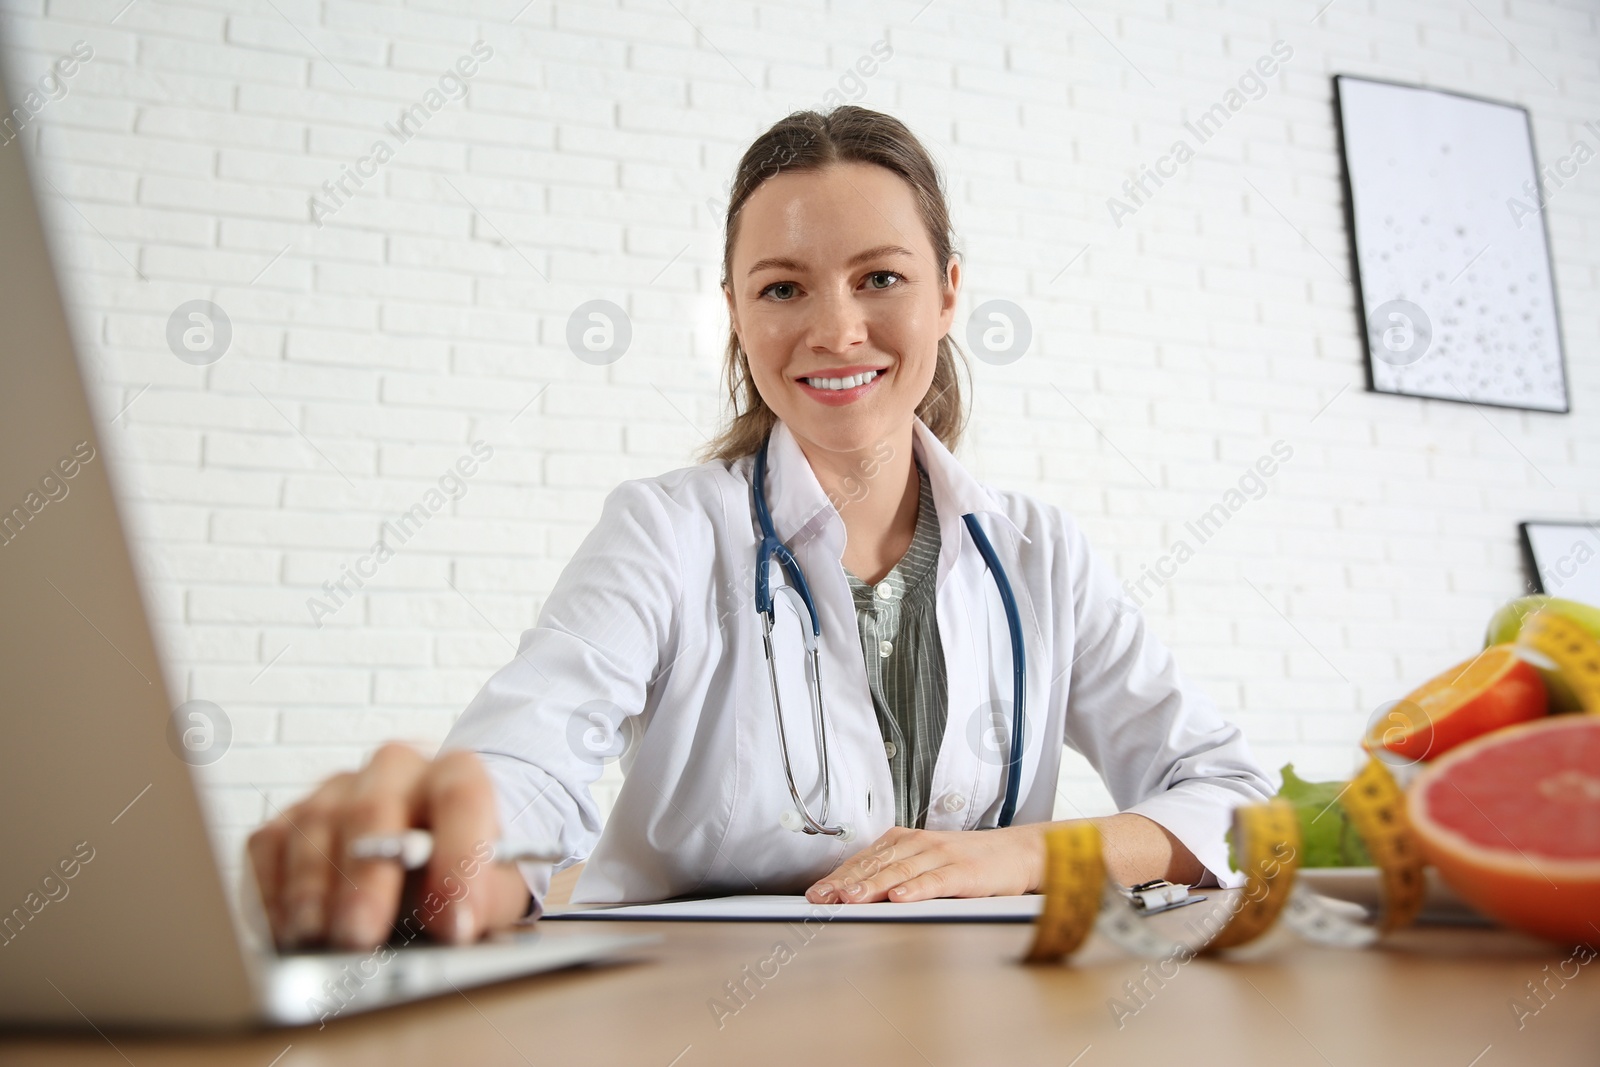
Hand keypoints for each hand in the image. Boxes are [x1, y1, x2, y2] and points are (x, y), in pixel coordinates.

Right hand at [247, 743, 533, 949]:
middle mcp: (394, 769)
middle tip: (360, 935)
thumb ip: (486, 899)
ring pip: (315, 826)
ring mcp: (336, 790)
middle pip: (374, 810)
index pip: (461, 799)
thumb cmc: (462, 870)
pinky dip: (272, 891)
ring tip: (316, 938)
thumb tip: (457, 924)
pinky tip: (284, 930)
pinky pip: (268, 845)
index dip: (457, 859)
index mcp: (456, 773)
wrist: (427, 853)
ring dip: (311, 889)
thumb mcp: (495, 884)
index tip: (454, 922)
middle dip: (365, 879)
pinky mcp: (290, 818)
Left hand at [804, 824, 1045, 903]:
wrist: (1017, 853)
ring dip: (873, 885)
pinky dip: (916, 889)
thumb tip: (856, 891)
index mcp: (906, 841)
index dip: (839, 877)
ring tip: (850, 898)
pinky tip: (899, 898)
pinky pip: (936, 881)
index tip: (816, 893)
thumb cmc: (969, 861)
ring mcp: (941, 856)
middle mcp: (919, 844)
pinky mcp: (964, 873)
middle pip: (876, 865)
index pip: (865, 860)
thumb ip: (896, 872)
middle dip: (846, 882)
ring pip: (900, 872)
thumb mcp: (926, 862)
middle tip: (822, 897)